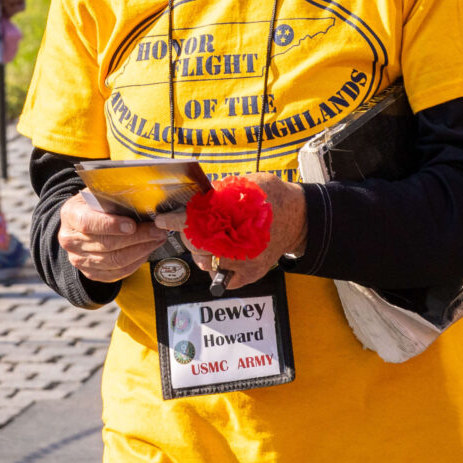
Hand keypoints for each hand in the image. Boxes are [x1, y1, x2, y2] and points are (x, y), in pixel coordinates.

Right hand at [61, 190, 163, 283]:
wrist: (80, 223)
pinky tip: (146, 252)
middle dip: (137, 238)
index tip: (132, 225)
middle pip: (106, 244)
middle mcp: (70, 240)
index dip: (111, 225)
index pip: (88, 223)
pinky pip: (116, 273)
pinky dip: (135, 263)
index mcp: (70, 215)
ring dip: (140, 250)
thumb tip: (142, 199)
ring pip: (114, 260)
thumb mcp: (98, 193)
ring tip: (156, 240)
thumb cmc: (93, 205)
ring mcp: (78, 259)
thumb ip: (114, 196)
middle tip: (157, 230)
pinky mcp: (90, 272)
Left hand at [158, 173, 304, 290]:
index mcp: (235, 218)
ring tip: (208, 240)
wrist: (300, 218)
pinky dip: (215, 268)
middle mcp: (238, 243)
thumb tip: (196, 196)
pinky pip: (221, 278)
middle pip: (195, 244)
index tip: (163, 219)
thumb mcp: (247, 184)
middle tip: (189, 227)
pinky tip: (220, 255)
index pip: (193, 221)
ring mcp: (244, 262)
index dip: (174, 220)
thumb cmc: (271, 197)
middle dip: (188, 234)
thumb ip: (221, 191)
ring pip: (205, 262)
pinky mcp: (250, 274)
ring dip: (201, 251)